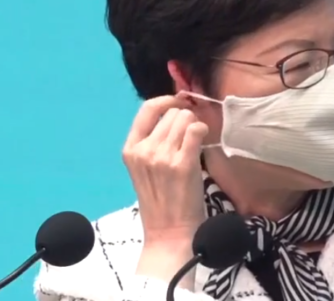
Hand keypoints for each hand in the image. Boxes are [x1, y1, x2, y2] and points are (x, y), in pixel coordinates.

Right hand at [123, 95, 209, 244]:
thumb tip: (175, 110)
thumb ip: (153, 140)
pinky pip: (196, 130)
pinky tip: (203, 144)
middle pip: (172, 113)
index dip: (168, 100)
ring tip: (194, 147)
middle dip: (184, 120)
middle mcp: (144, 149)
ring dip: (195, 128)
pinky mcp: (182, 163)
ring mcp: (162, 156)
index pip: (148, 108)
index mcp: (130, 149)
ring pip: (186, 119)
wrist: (169, 232)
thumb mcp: (144, 168)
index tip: (180, 104)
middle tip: (189, 139)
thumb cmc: (161, 201)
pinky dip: (203, 132)